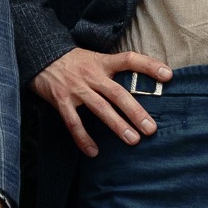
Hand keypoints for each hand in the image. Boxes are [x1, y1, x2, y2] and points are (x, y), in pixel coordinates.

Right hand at [32, 46, 168, 155]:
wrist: (39, 56)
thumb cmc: (72, 61)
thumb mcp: (93, 58)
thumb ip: (112, 70)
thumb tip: (138, 85)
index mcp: (102, 62)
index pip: (130, 59)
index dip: (149, 66)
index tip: (168, 76)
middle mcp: (91, 75)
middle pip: (117, 93)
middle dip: (135, 111)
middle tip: (150, 128)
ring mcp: (76, 88)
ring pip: (100, 108)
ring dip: (117, 125)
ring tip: (133, 140)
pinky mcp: (61, 100)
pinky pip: (74, 122)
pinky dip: (83, 138)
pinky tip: (94, 151)